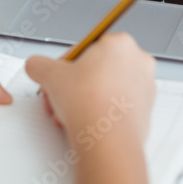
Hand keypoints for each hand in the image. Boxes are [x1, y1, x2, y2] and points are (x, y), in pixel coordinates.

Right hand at [26, 33, 155, 143]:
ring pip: (106, 87)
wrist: (107, 141)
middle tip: (61, 95)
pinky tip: (85, 121)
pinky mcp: (146, 110)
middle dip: (74, 84)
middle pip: (96, 68)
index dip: (64, 64)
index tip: (57, 76)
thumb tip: (36, 66)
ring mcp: (145, 87)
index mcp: (120, 43)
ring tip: (69, 112)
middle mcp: (138, 61)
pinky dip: (101, 111)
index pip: (84, 47)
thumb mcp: (50, 75)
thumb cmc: (90, 104)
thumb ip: (39, 64)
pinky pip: (117, 105)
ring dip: (85, 98)